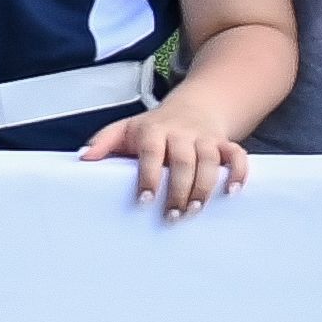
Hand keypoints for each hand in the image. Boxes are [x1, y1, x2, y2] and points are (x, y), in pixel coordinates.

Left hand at [76, 100, 253, 219]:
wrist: (193, 107)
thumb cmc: (152, 128)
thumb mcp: (124, 129)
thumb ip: (103, 142)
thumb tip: (83, 159)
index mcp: (153, 130)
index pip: (151, 152)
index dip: (149, 175)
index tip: (145, 200)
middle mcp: (181, 133)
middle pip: (183, 159)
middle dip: (179, 188)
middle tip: (172, 215)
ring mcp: (205, 138)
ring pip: (210, 160)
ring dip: (205, 186)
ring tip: (195, 210)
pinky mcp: (224, 143)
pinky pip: (237, 155)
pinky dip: (238, 172)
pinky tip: (232, 192)